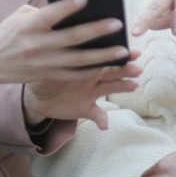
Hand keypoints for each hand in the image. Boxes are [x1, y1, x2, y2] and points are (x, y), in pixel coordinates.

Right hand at [0, 0, 132, 94]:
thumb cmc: (7, 32)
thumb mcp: (20, 16)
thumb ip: (45, 12)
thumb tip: (74, 8)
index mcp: (28, 26)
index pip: (49, 15)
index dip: (67, 7)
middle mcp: (36, 46)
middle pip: (71, 39)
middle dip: (96, 31)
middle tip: (118, 23)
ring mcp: (44, 64)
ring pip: (79, 61)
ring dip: (103, 56)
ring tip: (123, 49)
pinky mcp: (48, 76)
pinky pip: (75, 74)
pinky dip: (93, 70)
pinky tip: (109, 65)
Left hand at [24, 50, 141, 129]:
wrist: (38, 96)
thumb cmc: (43, 74)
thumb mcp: (45, 66)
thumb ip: (53, 60)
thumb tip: (55, 52)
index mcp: (83, 64)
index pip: (102, 56)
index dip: (117, 54)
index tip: (130, 51)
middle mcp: (91, 77)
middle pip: (112, 71)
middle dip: (125, 69)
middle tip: (138, 68)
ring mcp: (91, 93)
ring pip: (110, 88)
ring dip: (123, 87)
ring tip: (134, 85)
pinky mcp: (85, 109)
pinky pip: (97, 115)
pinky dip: (102, 120)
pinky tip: (105, 125)